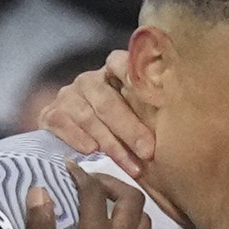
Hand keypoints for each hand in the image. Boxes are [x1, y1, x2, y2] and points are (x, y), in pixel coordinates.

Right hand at [38, 51, 155, 176]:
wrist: (75, 147)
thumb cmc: (120, 134)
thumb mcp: (137, 120)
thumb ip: (150, 114)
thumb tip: (178, 128)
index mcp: (114, 75)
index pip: (122, 63)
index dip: (136, 75)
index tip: (156, 94)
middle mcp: (89, 82)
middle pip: (108, 101)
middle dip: (130, 129)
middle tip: (149, 151)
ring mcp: (68, 96)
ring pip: (89, 117)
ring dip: (111, 144)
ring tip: (129, 165)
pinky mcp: (50, 114)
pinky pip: (63, 123)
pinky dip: (78, 137)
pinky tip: (91, 151)